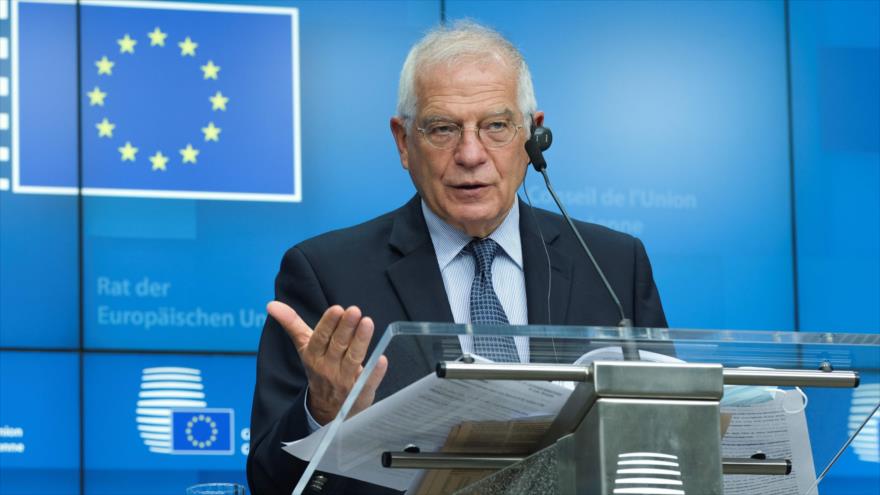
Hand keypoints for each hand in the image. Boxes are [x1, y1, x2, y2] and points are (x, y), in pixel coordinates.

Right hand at [267, 301, 387, 424]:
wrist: (326, 409)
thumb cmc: (319, 368)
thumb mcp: (304, 347)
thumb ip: (292, 324)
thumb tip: (271, 304)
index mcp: (313, 356)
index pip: (320, 338)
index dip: (328, 324)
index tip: (337, 309)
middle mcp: (328, 368)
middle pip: (338, 346)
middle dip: (346, 328)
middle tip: (354, 310)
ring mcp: (344, 381)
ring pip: (353, 359)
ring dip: (361, 341)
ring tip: (368, 322)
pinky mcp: (360, 392)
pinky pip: (367, 381)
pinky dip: (375, 371)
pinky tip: (382, 359)